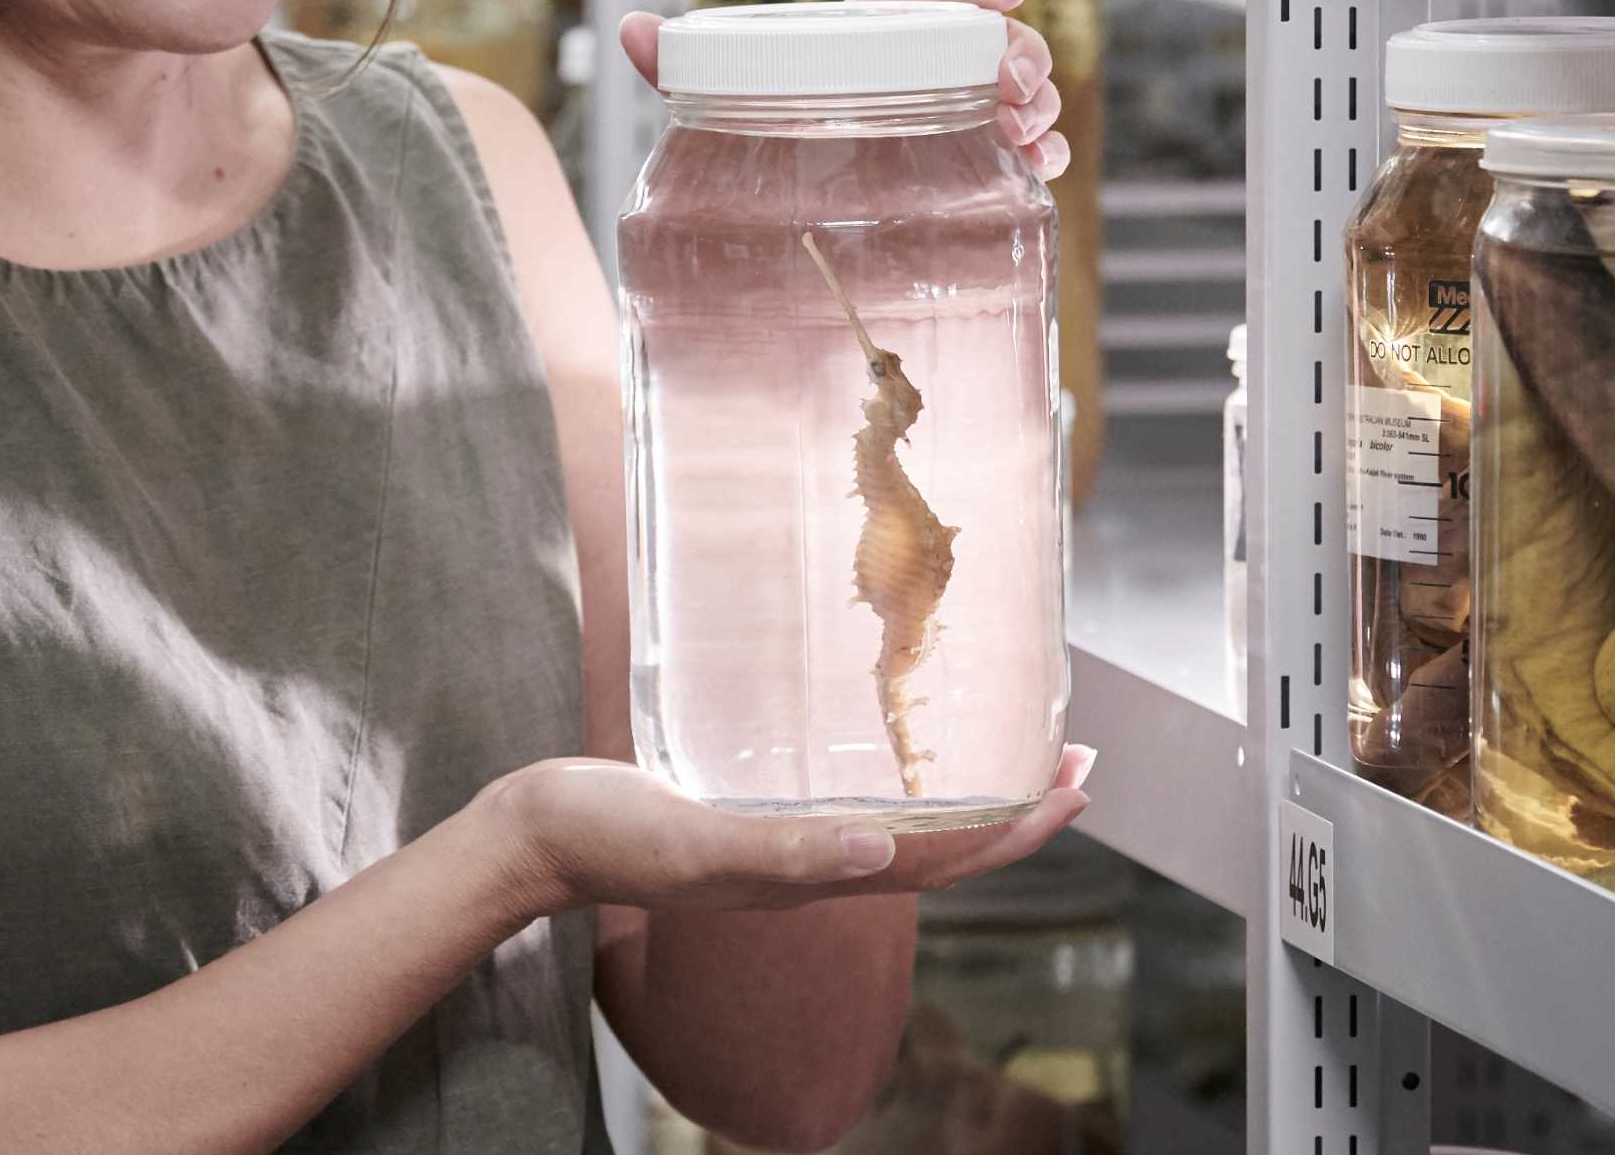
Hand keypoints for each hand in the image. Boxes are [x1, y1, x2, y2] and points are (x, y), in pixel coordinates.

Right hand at [489, 746, 1095, 919]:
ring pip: (904, 822)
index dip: (1020, 824)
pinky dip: (894, 775)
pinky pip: (848, 798)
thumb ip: (781, 852)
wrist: (537, 837)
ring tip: (1004, 749)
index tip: (1076, 782)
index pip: (948, 856)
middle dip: (1017, 807)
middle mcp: (815, 860)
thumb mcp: (694, 841)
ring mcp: (785, 837)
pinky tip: (887, 743)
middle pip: (945, 843)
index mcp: (816, 871)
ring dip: (966, 792)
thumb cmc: (609, 837)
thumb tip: (884, 850)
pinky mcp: (753, 809)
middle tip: (1073, 757)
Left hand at [615, 0, 1070, 181]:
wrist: (769, 186)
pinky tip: (1041, 168)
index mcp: (869, 31)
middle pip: (990, 42)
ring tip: (1034, 132)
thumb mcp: (718, 87)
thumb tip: (627, 26)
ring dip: (1037, 105)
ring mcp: (949, 108)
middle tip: (1019, 88)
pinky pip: (1015, 146)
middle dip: (1020, 54)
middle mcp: (918, 63)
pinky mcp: (962, 156)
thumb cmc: (755, 114)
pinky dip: (1037, 153)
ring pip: (1014, 92)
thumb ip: (678, 58)